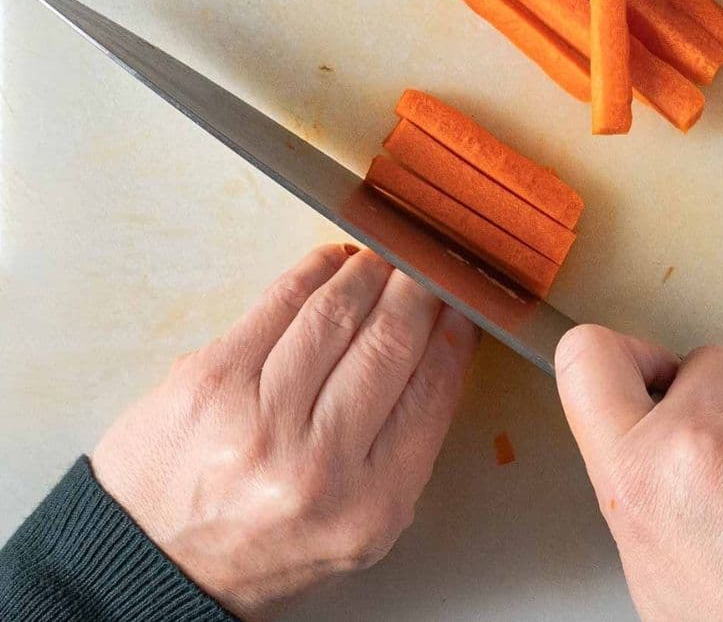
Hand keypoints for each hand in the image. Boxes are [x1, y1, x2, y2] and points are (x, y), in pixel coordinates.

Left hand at [92, 244, 478, 619]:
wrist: (155, 566)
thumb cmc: (264, 542)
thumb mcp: (361, 525)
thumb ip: (405, 443)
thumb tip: (440, 343)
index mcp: (371, 503)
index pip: (433, 390)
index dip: (455, 332)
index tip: (463, 304)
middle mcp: (318, 461)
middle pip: (390, 341)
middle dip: (419, 289)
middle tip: (430, 265)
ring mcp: (258, 416)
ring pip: (337, 312)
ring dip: (371, 272)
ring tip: (385, 260)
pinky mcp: (211, 379)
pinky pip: (280, 301)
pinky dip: (316, 271)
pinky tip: (335, 263)